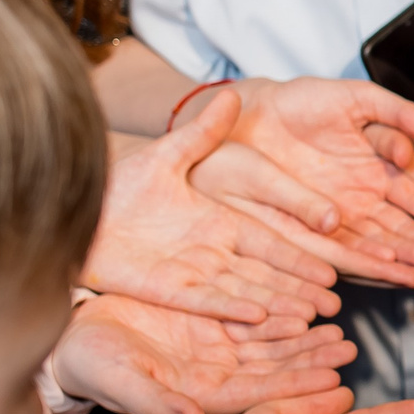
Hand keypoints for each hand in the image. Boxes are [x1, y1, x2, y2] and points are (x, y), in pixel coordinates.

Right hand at [48, 292, 355, 413]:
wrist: (72, 339)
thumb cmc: (90, 367)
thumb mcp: (120, 383)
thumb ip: (157, 405)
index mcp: (199, 394)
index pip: (259, 395)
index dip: (296, 390)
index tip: (334, 385)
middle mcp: (214, 373)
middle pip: (275, 369)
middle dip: (313, 361)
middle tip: (350, 352)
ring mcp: (213, 347)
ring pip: (271, 344)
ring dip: (305, 339)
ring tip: (340, 332)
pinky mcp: (208, 320)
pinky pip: (254, 316)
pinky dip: (282, 313)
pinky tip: (309, 306)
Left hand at [86, 91, 340, 325]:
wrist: (78, 208)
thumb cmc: (121, 182)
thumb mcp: (168, 154)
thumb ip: (203, 133)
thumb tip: (234, 95)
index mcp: (221, 221)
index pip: (272, 240)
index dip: (302, 254)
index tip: (334, 264)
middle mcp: (213, 250)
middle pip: (267, 274)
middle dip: (301, 290)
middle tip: (336, 305)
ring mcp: (192, 273)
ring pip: (245, 292)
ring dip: (278, 306)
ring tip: (310, 318)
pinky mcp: (168, 290)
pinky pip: (206, 303)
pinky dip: (232, 310)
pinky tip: (259, 317)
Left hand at [219, 77, 413, 286]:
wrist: (254, 116)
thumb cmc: (304, 101)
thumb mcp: (356, 97)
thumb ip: (394, 110)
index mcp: (380, 168)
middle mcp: (363, 198)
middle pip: (402, 228)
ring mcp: (338, 214)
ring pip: (377, 244)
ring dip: (403, 260)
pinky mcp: (311, 226)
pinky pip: (343, 248)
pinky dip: (365, 261)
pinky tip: (386, 268)